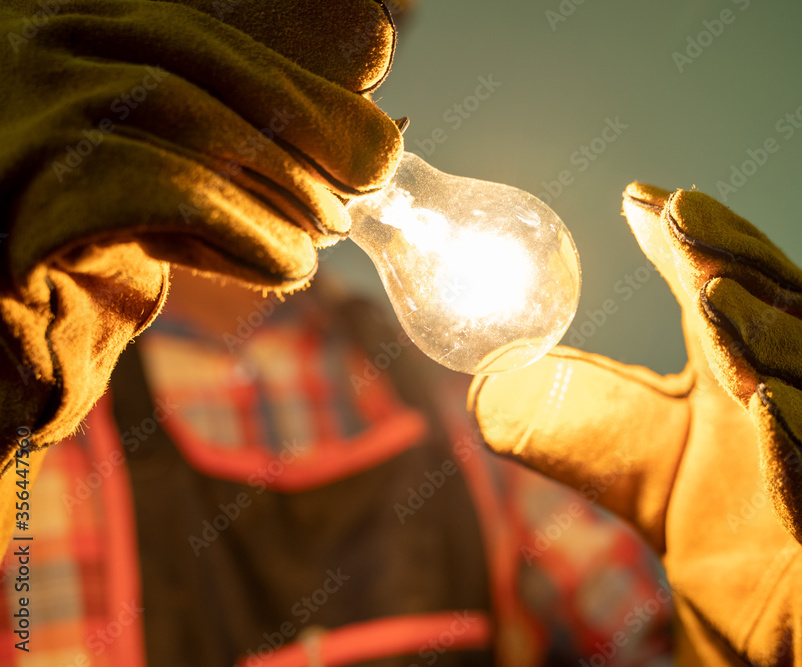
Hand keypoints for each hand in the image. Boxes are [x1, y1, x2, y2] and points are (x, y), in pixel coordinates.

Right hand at [0, 0, 398, 448]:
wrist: (9, 352)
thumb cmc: (97, 248)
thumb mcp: (172, 168)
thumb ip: (244, 112)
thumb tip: (371, 42)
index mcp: (73, 30)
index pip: (200, 31)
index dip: (302, 83)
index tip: (379, 145)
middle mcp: (29, 51)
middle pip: (190, 61)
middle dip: (301, 124)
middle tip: (368, 184)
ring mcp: (13, 117)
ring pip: (177, 115)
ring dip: (280, 184)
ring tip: (328, 234)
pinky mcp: (13, 201)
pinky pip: (152, 187)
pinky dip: (242, 228)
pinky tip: (286, 266)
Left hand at [468, 184, 801, 664]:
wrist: (754, 622)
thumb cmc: (702, 519)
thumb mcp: (619, 456)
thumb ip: (562, 413)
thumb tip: (485, 378)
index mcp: (755, 370)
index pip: (740, 292)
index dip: (702, 241)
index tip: (644, 199)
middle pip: (796, 318)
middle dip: (741, 264)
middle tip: (683, 223)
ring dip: (773, 339)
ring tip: (717, 297)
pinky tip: (771, 407)